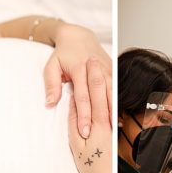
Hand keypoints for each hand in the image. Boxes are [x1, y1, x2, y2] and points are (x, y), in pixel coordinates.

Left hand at [45, 23, 112, 138]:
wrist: (78, 37)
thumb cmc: (63, 54)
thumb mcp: (51, 67)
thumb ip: (51, 85)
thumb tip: (49, 104)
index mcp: (79, 69)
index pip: (82, 97)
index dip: (83, 116)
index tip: (84, 131)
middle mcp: (95, 69)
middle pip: (101, 97)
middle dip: (102, 117)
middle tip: (102, 136)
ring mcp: (107, 69)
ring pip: (113, 93)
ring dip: (115, 111)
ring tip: (115, 129)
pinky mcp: (114, 70)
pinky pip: (118, 88)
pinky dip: (120, 102)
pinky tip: (121, 116)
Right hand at [67, 58, 112, 172]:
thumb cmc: (89, 165)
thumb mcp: (76, 146)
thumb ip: (74, 122)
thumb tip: (73, 103)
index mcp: (97, 125)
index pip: (95, 95)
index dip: (93, 78)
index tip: (90, 62)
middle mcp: (108, 123)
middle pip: (106, 94)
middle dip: (100, 75)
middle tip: (96, 58)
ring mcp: (113, 126)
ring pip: (113, 101)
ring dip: (108, 84)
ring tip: (104, 67)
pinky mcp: (116, 131)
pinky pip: (117, 111)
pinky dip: (115, 100)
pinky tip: (113, 92)